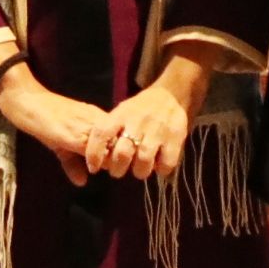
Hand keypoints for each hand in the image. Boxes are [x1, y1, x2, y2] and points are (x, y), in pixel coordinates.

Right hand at [0, 64, 116, 178]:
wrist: (28, 101)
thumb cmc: (44, 120)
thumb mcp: (61, 144)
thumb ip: (73, 163)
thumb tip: (82, 183)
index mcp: (97, 118)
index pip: (123, 136)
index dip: (122, 152)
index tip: (117, 163)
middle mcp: (97, 121)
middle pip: (122, 143)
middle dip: (120, 158)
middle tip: (114, 169)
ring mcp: (87, 128)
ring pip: (112, 148)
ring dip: (110, 162)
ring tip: (100, 168)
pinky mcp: (74, 137)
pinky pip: (94, 152)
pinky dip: (97, 162)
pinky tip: (90, 169)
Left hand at [91, 64, 202, 184]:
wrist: (170, 95)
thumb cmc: (140, 109)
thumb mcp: (121, 113)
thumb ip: (110, 132)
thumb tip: (96, 159)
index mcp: (121, 115)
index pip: (101, 134)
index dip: (94, 154)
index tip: (93, 168)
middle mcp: (138, 122)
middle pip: (122, 154)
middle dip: (117, 169)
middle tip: (118, 171)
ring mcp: (157, 130)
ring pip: (144, 161)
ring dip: (139, 172)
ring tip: (139, 170)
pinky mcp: (175, 138)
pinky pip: (166, 163)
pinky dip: (161, 170)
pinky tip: (158, 165)